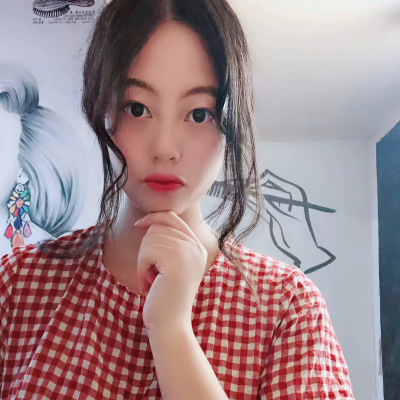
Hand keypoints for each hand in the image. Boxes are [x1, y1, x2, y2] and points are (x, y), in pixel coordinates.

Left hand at [134, 211, 207, 332]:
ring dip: (143, 260)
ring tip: (152, 280)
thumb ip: (168, 243)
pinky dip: (142, 267)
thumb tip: (149, 221)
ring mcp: (188, 252)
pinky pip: (146, 251)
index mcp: (197, 246)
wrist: (170, 325)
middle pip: (158, 227)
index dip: (154, 217)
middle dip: (147, 249)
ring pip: (150, 238)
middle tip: (152, 273)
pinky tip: (150, 284)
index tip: (139, 224)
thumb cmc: (164, 297)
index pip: (173, 217)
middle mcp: (196, 246)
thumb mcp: (169, 265)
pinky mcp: (176, 260)